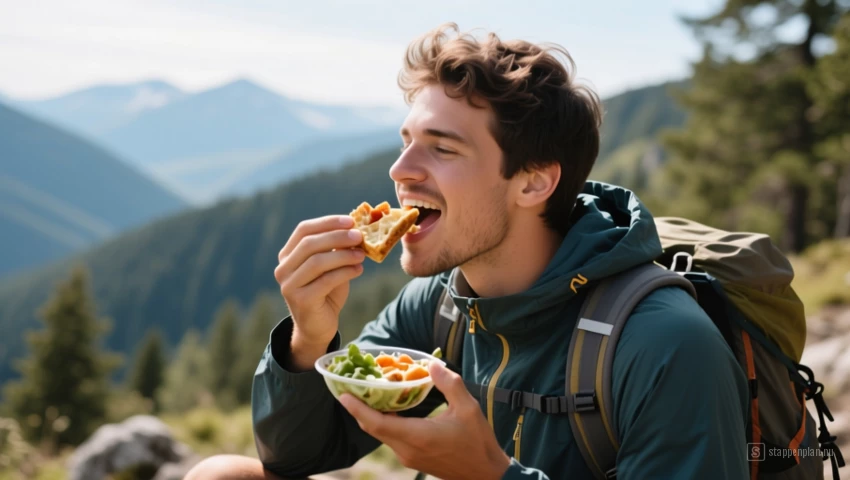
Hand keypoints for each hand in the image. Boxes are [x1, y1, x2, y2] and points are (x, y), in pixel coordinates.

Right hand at [274, 215, 365, 362]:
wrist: (318, 326)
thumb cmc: (326, 292)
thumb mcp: (331, 266)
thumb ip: (336, 249)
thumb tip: (355, 228)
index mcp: (287, 255)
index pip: (303, 230)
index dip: (327, 222)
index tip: (350, 220)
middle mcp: (283, 268)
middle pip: (310, 244)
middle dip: (337, 237)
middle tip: (359, 236)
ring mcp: (288, 285)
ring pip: (317, 262)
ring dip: (343, 255)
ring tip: (362, 254)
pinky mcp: (300, 300)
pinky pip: (325, 281)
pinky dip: (345, 272)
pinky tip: (358, 269)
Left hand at [339, 362, 511, 479]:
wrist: (485, 474)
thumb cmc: (477, 442)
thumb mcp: (468, 408)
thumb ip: (449, 384)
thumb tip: (433, 364)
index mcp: (417, 436)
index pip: (377, 423)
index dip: (357, 409)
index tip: (342, 395)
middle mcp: (407, 449)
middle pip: (373, 428)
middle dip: (359, 408)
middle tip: (351, 386)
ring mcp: (409, 456)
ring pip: (382, 433)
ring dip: (371, 415)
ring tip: (368, 392)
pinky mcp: (413, 458)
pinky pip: (391, 438)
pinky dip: (385, 422)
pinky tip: (389, 407)